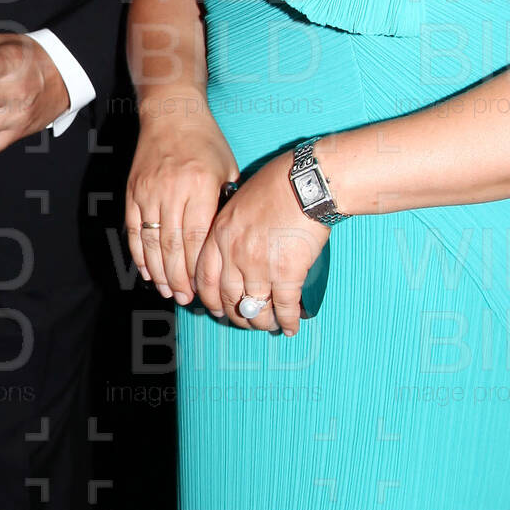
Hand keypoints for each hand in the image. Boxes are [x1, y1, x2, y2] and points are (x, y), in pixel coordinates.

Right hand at [125, 104, 236, 303]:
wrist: (171, 113)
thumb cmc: (205, 141)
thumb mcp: (227, 168)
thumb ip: (224, 204)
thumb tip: (226, 241)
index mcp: (199, 186)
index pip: (198, 238)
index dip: (200, 268)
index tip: (206, 287)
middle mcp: (171, 191)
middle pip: (174, 246)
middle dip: (181, 278)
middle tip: (188, 299)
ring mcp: (148, 192)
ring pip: (151, 243)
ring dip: (160, 272)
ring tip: (170, 292)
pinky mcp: (132, 192)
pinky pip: (134, 231)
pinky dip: (140, 255)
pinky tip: (148, 272)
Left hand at [193, 151, 326, 336]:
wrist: (306, 183)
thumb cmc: (279, 183)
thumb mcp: (240, 200)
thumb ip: (232, 226)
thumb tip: (234, 245)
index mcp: (220, 234)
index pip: (204, 276)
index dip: (210, 297)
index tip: (216, 306)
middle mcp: (234, 254)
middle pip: (228, 297)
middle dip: (235, 315)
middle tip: (243, 320)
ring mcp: (259, 266)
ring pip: (254, 307)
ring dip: (261, 322)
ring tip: (268, 325)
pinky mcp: (287, 273)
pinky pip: (284, 306)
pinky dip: (288, 320)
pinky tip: (291, 326)